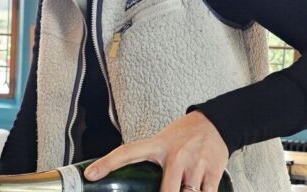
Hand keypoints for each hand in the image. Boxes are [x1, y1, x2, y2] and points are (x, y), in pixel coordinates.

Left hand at [83, 111, 229, 191]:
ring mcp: (195, 164)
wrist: (216, 122)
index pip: (127, 152)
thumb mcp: (162, 142)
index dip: (107, 164)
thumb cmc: (184, 135)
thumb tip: (133, 180)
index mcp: (157, 146)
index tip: (91, 175)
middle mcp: (175, 156)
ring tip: (182, 189)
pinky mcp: (212, 171)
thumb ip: (149, 160)